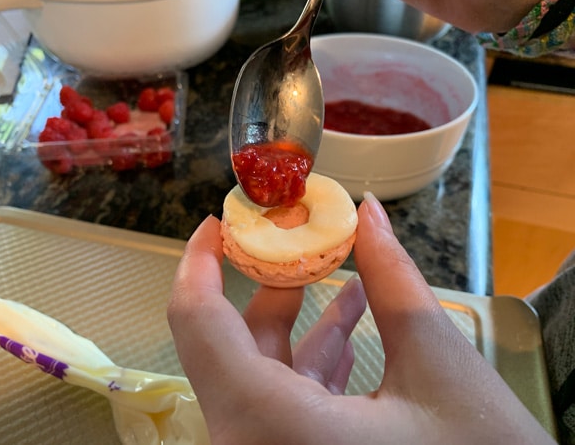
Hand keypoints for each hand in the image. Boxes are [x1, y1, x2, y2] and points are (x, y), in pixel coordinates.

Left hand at [168, 194, 554, 444]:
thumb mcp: (438, 364)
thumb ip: (392, 278)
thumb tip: (370, 212)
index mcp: (270, 424)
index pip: (198, 324)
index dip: (200, 262)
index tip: (220, 222)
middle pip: (229, 348)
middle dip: (268, 289)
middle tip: (302, 242)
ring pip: (259, 377)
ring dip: (300, 325)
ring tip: (346, 281)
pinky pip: (282, 405)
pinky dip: (313, 365)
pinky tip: (352, 330)